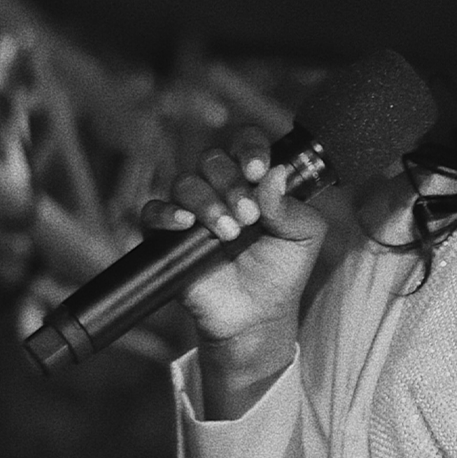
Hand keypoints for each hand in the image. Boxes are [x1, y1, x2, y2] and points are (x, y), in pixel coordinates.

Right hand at [140, 124, 329, 410]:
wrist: (257, 315)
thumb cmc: (281, 272)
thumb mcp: (304, 238)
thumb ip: (292, 207)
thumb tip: (274, 176)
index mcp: (252, 180)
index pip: (245, 142)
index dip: (250, 148)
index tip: (257, 171)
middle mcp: (220, 188)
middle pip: (213, 159)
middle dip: (232, 185)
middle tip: (249, 217)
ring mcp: (192, 210)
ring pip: (186, 182)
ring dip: (208, 203)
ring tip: (229, 233)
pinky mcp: (167, 236)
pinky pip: (153, 211)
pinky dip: (167, 213)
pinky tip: (186, 225)